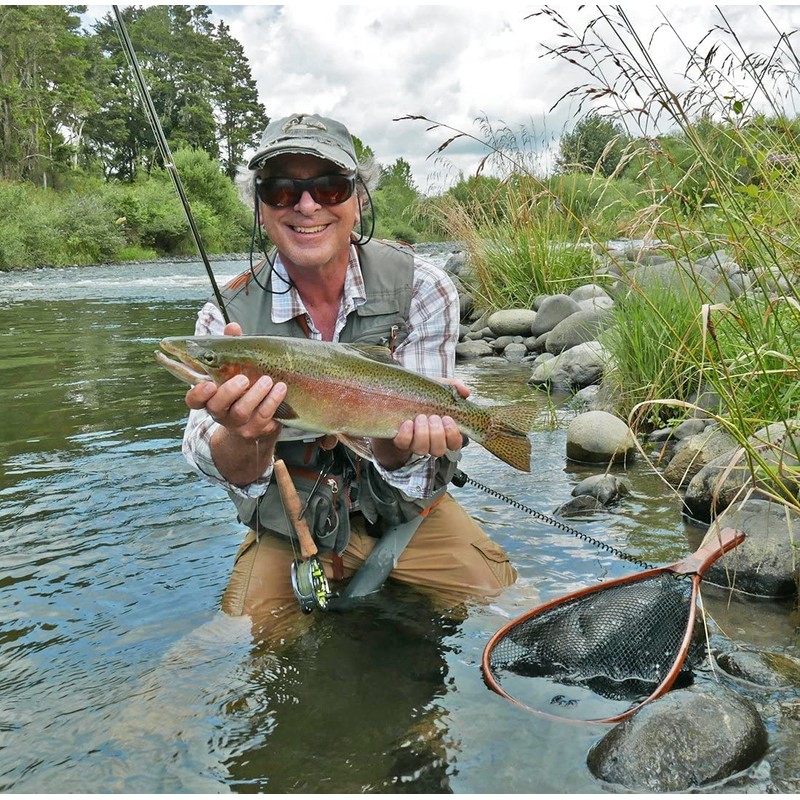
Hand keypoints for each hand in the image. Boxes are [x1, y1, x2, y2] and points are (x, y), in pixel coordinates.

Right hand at [184, 322, 285, 442]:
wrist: (258, 424)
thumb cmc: (243, 389)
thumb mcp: (235, 368)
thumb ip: (231, 348)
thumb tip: (233, 327)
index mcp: (210, 398)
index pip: (194, 400)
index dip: (198, 394)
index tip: (208, 385)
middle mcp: (220, 413)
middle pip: (217, 406)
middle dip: (229, 392)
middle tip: (243, 379)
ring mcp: (238, 423)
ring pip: (242, 411)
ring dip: (256, 394)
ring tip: (267, 380)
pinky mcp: (256, 429)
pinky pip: (264, 416)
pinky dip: (273, 401)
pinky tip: (280, 388)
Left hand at [372, 376, 469, 468]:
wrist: (393, 397)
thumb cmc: (421, 394)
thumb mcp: (438, 388)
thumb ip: (454, 387)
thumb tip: (466, 392)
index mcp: (443, 431)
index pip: (455, 444)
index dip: (453, 435)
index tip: (447, 418)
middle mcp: (430, 441)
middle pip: (439, 450)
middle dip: (437, 434)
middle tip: (432, 417)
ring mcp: (414, 443)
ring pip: (422, 450)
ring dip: (423, 434)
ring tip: (420, 418)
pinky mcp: (399, 440)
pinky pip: (403, 443)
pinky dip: (406, 434)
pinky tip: (407, 422)